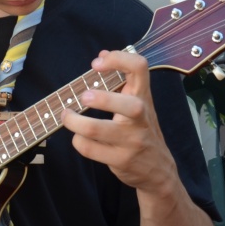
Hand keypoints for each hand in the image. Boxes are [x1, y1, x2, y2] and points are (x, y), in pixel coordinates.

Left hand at [62, 49, 177, 194]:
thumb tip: (102, 54)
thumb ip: (124, 80)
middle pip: (129, 105)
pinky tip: (79, 137)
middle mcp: (141, 118)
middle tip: (83, 96)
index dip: (118, 59)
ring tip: (67, 115)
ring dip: (75, 121)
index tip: (97, 63)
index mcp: (144, 97)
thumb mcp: (139, 103)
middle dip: (102, 99)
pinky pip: (90, 149)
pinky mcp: (120, 160)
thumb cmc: (143, 131)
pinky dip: (78, 141)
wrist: (158, 171)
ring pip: (97, 130)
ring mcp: (132, 141)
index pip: (140, 68)